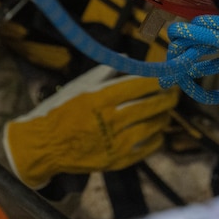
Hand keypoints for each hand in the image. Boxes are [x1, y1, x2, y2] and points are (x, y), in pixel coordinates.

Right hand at [2, 65, 178, 188]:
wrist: (44, 145)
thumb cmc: (61, 110)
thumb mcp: (79, 85)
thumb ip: (106, 71)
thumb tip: (130, 58)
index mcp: (101, 97)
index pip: (141, 84)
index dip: (160, 79)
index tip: (168, 75)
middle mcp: (111, 120)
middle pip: (152, 105)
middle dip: (168, 96)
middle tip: (174, 91)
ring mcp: (116, 142)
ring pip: (154, 126)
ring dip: (164, 115)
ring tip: (166, 109)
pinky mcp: (117, 160)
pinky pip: (148, 147)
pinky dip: (157, 137)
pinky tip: (156, 129)